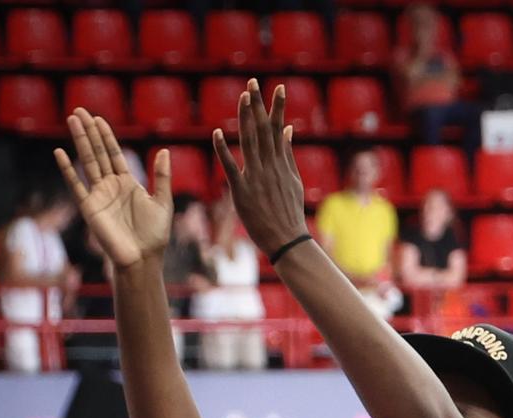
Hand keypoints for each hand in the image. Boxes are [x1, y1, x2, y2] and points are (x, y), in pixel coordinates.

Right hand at [54, 110, 171, 269]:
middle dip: (89, 132)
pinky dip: (68, 169)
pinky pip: (76, 184)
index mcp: (127, 183)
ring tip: (72, 121)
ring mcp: (98, 194)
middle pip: (98, 152)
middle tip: (79, 110)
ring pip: (87, 162)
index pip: (114, 153)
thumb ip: (162, 176)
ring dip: (79, 141)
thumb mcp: (163, 201)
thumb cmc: (154, 234)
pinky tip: (59, 153)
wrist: (143, 258)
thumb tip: (164, 150)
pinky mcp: (89, 207)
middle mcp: (110, 185)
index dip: (106, 135)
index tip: (98, 118)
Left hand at [210, 81, 309, 257]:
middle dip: (258, 105)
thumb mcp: (294, 181)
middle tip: (253, 82)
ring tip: (243, 97)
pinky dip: (223, 150)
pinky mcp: (242, 191)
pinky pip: (231, 167)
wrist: (287, 240)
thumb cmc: (290, 213)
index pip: (278, 129)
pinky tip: (217, 133)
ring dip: (245, 118)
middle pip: (263, 130)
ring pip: (249, 142)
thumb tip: (289, 129)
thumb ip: (288, 154)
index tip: (276, 88)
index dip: (277, 107)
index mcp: (281, 164)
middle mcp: (270, 167)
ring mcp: (256, 178)